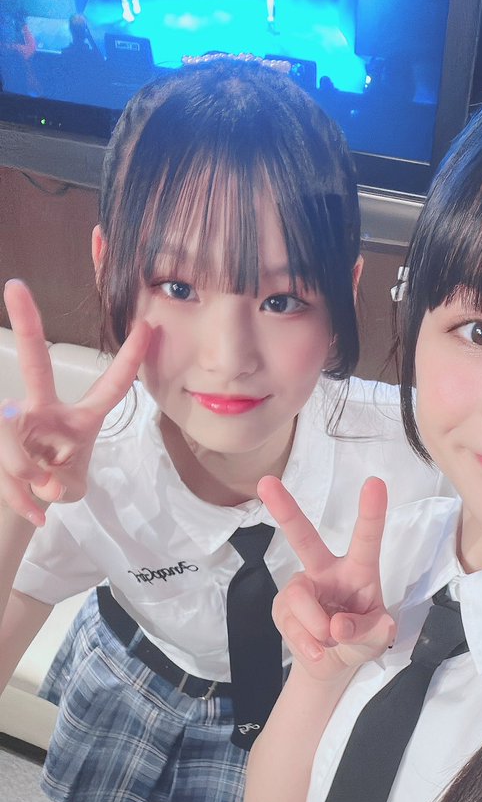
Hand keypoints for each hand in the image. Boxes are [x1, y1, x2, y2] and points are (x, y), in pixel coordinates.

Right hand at [1, 279, 149, 524]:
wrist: (25, 499)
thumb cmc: (57, 481)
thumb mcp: (71, 488)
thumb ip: (65, 486)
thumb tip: (45, 482)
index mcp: (78, 417)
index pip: (109, 387)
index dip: (130, 360)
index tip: (148, 326)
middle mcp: (42, 408)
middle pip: (34, 363)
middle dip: (26, 324)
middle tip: (16, 287)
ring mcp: (14, 421)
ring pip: (11, 434)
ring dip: (27, 471)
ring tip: (42, 493)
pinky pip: (5, 465)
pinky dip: (21, 497)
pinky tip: (36, 514)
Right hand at [258, 474, 394, 678]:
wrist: (331, 663)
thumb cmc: (360, 638)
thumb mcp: (378, 639)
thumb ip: (369, 632)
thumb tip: (337, 625)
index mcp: (358, 570)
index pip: (366, 539)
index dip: (371, 512)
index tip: (374, 483)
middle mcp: (326, 571)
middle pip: (304, 538)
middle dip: (286, 510)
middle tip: (266, 484)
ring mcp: (301, 588)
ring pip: (301, 599)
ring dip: (319, 628)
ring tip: (330, 641)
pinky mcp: (282, 608)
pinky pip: (291, 625)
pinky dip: (308, 644)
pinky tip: (318, 651)